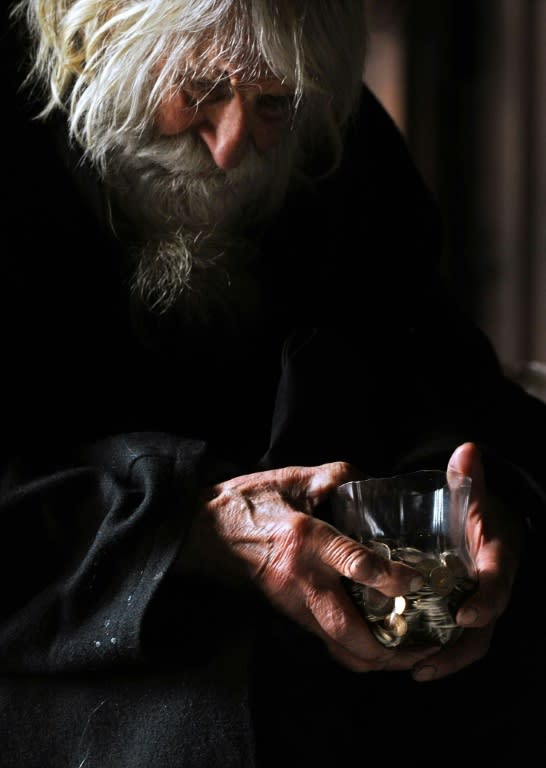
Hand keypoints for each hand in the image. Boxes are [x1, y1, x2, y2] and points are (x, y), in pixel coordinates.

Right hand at [181, 462, 436, 671]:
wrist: (203, 530)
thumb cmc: (248, 501)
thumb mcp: (293, 478)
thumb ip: (337, 477)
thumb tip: (374, 480)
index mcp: (306, 539)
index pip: (355, 565)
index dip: (393, 578)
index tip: (419, 581)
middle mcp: (302, 579)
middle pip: (349, 633)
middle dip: (389, 652)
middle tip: (423, 648)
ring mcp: (293, 602)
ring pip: (338, 648)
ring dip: (375, 659)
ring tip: (409, 654)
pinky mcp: (288, 613)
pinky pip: (327, 642)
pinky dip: (355, 650)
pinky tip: (378, 640)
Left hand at [411, 442, 522, 681]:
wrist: (490, 526)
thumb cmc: (479, 511)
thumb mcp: (475, 493)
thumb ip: (469, 477)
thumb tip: (466, 449)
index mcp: (496, 559)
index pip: (496, 583)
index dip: (485, 600)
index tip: (465, 613)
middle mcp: (492, 588)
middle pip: (483, 626)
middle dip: (459, 648)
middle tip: (427, 663)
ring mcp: (479, 604)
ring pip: (471, 641)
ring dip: (447, 659)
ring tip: (416, 672)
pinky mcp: (464, 613)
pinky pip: (458, 640)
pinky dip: (440, 654)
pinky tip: (413, 665)